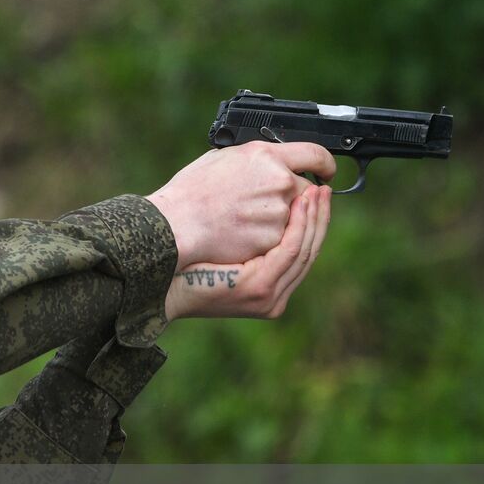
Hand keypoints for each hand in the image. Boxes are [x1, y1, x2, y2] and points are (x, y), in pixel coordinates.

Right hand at [146, 141, 335, 268]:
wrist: (176, 226)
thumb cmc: (189, 193)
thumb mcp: (221, 158)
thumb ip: (253, 158)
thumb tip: (268, 160)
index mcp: (265, 156)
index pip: (315, 154)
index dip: (326, 164)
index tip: (326, 172)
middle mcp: (278, 181)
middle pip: (308, 191)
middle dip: (299, 199)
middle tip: (278, 206)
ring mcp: (279, 212)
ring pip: (296, 219)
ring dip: (283, 221)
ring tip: (251, 223)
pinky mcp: (274, 239)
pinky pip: (283, 240)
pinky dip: (270, 240)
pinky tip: (246, 237)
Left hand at [164, 184, 331, 320]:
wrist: (158, 275)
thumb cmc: (182, 257)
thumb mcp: (224, 247)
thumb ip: (247, 237)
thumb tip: (262, 202)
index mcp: (267, 287)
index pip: (301, 254)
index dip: (313, 223)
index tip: (316, 195)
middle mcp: (274, 295)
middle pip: (309, 251)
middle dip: (319, 216)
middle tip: (325, 187)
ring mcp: (269, 294)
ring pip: (305, 249)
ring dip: (314, 216)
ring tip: (317, 190)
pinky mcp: (260, 287)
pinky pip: (290, 250)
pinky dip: (299, 224)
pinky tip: (301, 201)